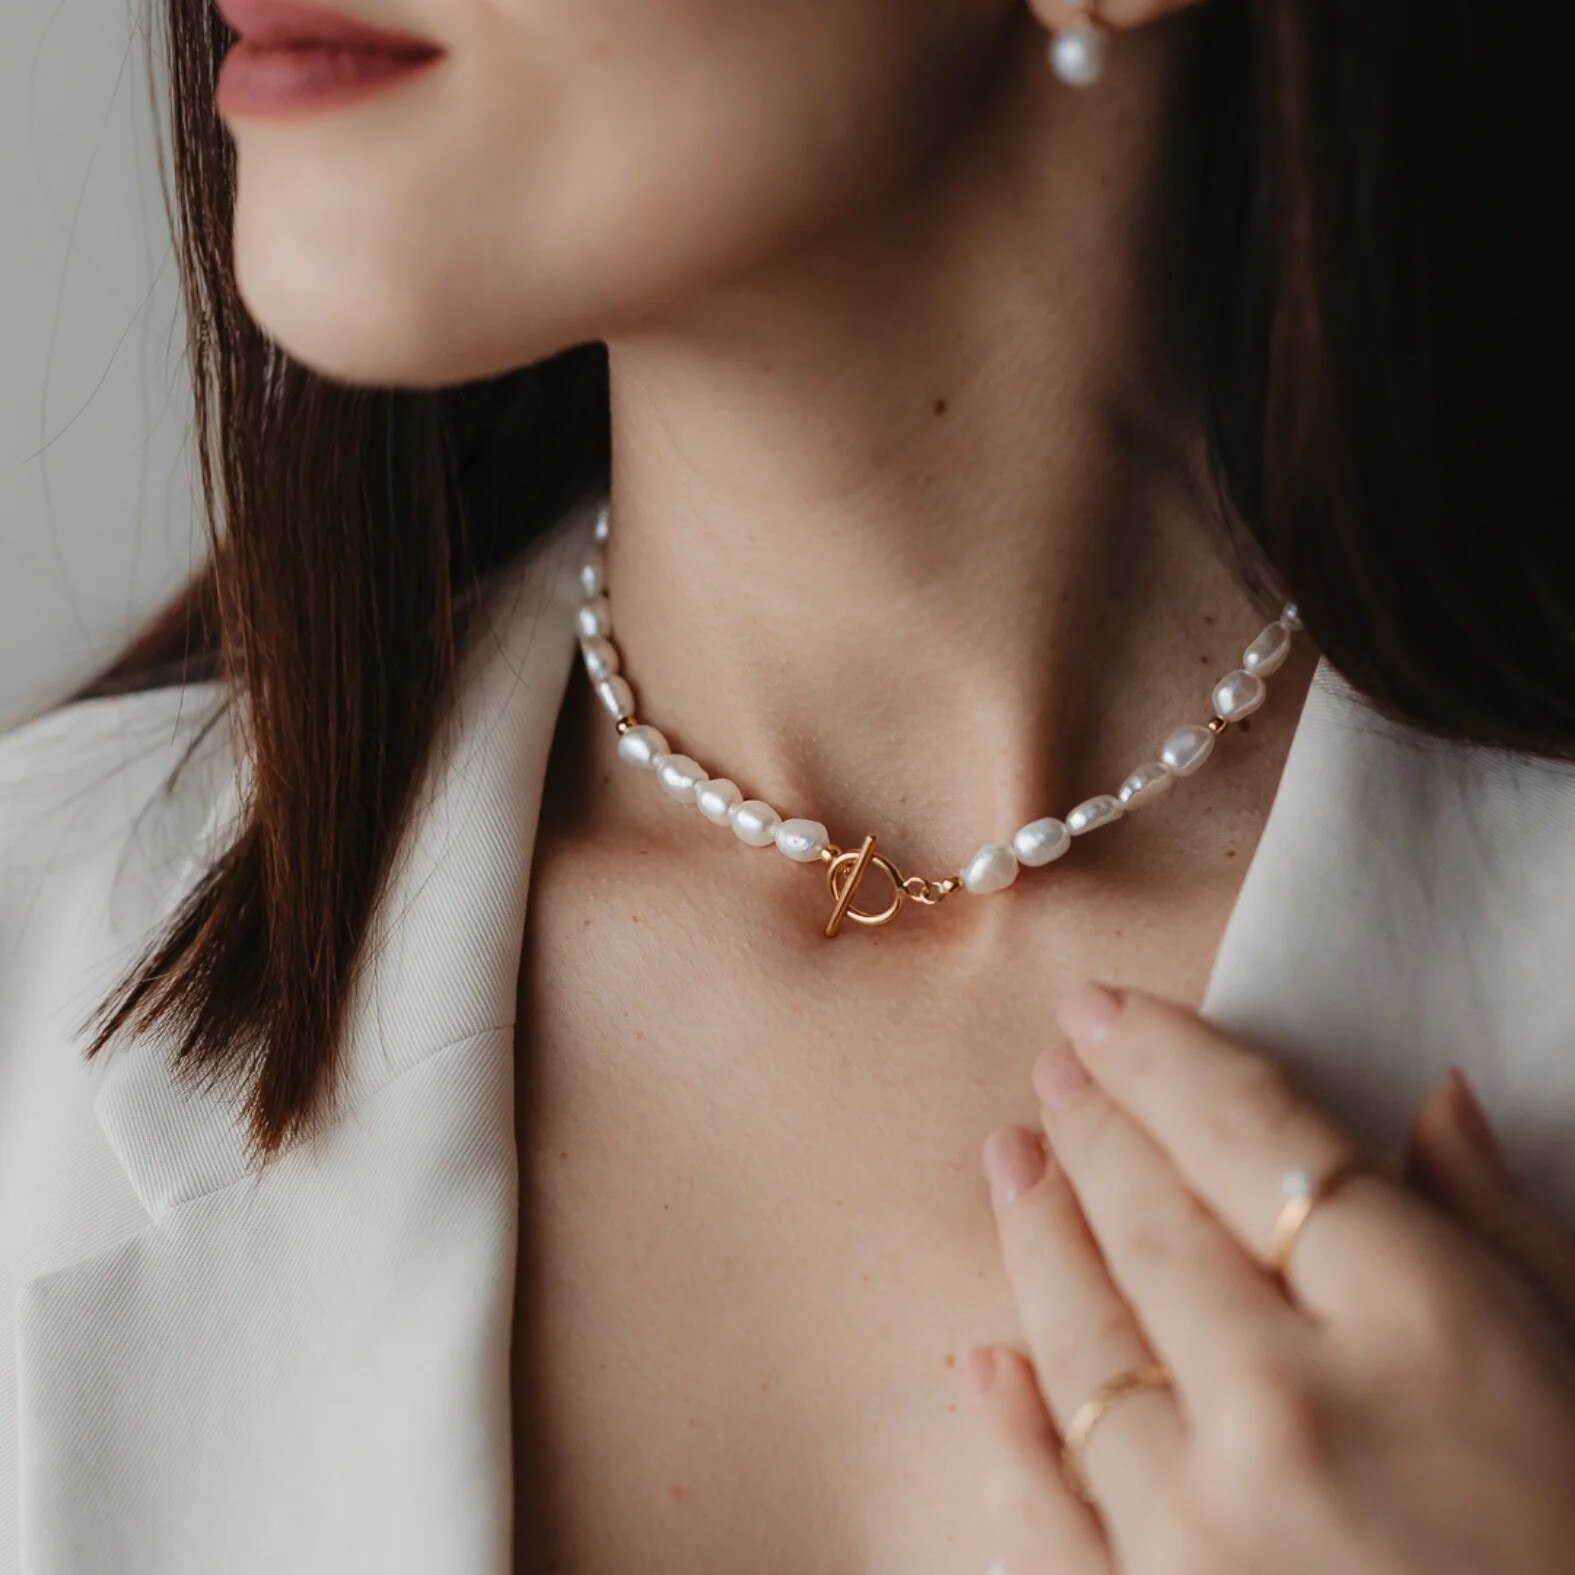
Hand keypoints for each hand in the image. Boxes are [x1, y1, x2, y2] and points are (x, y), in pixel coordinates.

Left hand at [963, 985, 1574, 1574]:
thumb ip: (1508, 1238)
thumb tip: (1431, 1102)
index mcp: (1427, 1335)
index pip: (1259, 1140)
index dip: (1170, 1059)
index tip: (1105, 1011)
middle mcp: (1295, 1413)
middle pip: (1153, 1222)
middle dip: (1095, 1127)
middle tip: (1054, 1068)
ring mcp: (1204, 1536)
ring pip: (1081, 1342)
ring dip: (1036, 1239)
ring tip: (1010, 1163)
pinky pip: (1044, 1516)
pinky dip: (1008, 1434)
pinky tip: (984, 1365)